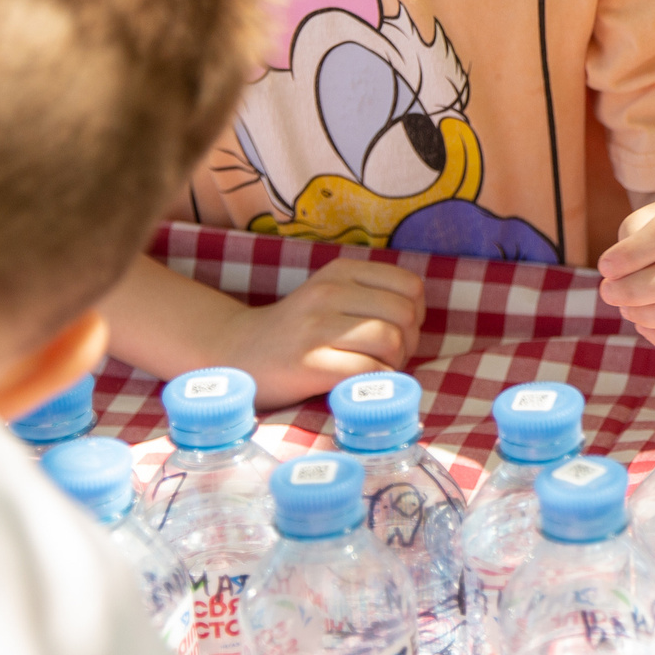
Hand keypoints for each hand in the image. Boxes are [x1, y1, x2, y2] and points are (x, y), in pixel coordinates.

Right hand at [213, 259, 426, 407]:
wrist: (234, 352)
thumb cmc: (296, 330)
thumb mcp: (331, 295)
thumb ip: (372, 295)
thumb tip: (420, 317)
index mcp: (340, 271)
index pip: (411, 286)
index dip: (416, 314)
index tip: (397, 331)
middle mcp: (328, 292)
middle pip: (405, 314)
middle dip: (409, 342)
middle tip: (387, 357)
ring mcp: (316, 327)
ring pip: (390, 339)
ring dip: (394, 362)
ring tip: (374, 368)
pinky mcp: (307, 363)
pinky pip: (367, 370)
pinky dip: (375, 380)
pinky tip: (359, 383)